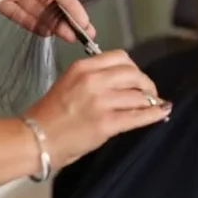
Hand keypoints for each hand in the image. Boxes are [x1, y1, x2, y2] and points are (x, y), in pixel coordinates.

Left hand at [0, 0, 95, 42]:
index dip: (69, 0)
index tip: (81, 16)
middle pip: (50, 1)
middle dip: (67, 17)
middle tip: (83, 33)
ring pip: (36, 11)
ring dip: (52, 24)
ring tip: (67, 37)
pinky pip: (16, 15)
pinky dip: (30, 23)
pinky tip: (44, 33)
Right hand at [22, 50, 172, 167]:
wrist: (34, 139)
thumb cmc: (48, 116)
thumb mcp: (68, 84)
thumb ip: (94, 79)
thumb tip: (123, 84)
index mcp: (82, 68)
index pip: (121, 58)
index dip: (134, 69)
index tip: (136, 79)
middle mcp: (93, 80)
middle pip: (134, 74)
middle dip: (146, 84)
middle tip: (149, 93)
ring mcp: (101, 102)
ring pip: (139, 95)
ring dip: (150, 101)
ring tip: (153, 106)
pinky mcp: (107, 123)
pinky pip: (139, 115)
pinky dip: (154, 114)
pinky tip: (162, 113)